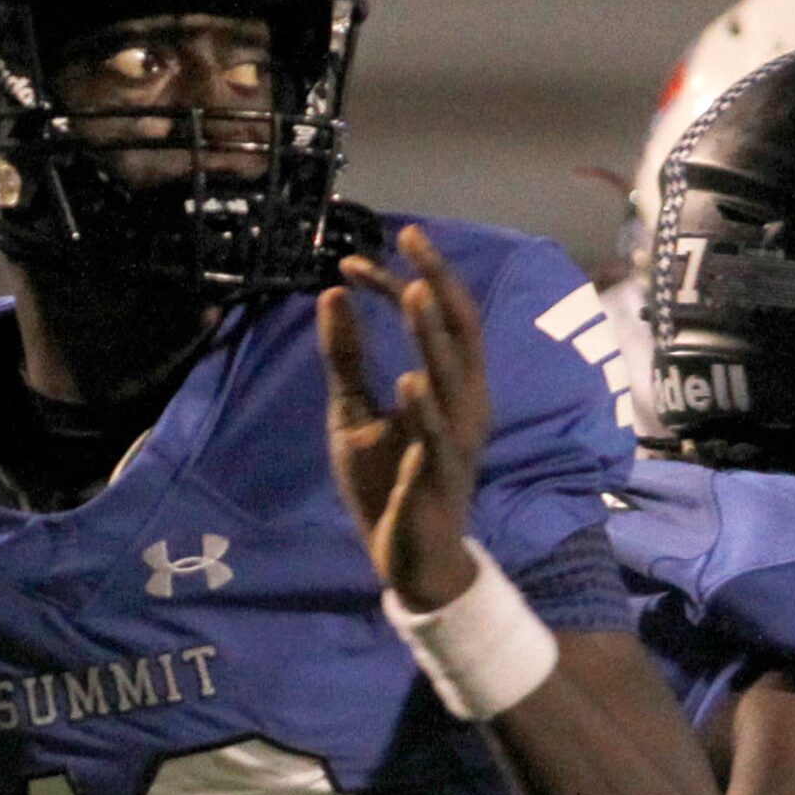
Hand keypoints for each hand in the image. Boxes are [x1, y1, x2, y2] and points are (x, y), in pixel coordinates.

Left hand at [318, 224, 488, 609]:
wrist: (409, 554)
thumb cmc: (389, 479)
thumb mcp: (353, 412)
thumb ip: (346, 358)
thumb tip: (329, 294)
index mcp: (452, 385)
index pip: (438, 318)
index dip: (405, 281)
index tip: (355, 260)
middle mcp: (465, 405)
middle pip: (461, 333)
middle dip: (438, 284)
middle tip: (413, 240)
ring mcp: (454, 442)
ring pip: (452, 381)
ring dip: (432, 337)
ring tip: (412, 294)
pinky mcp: (437, 480)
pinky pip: (435, 442)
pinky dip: (424, 412)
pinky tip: (408, 383)